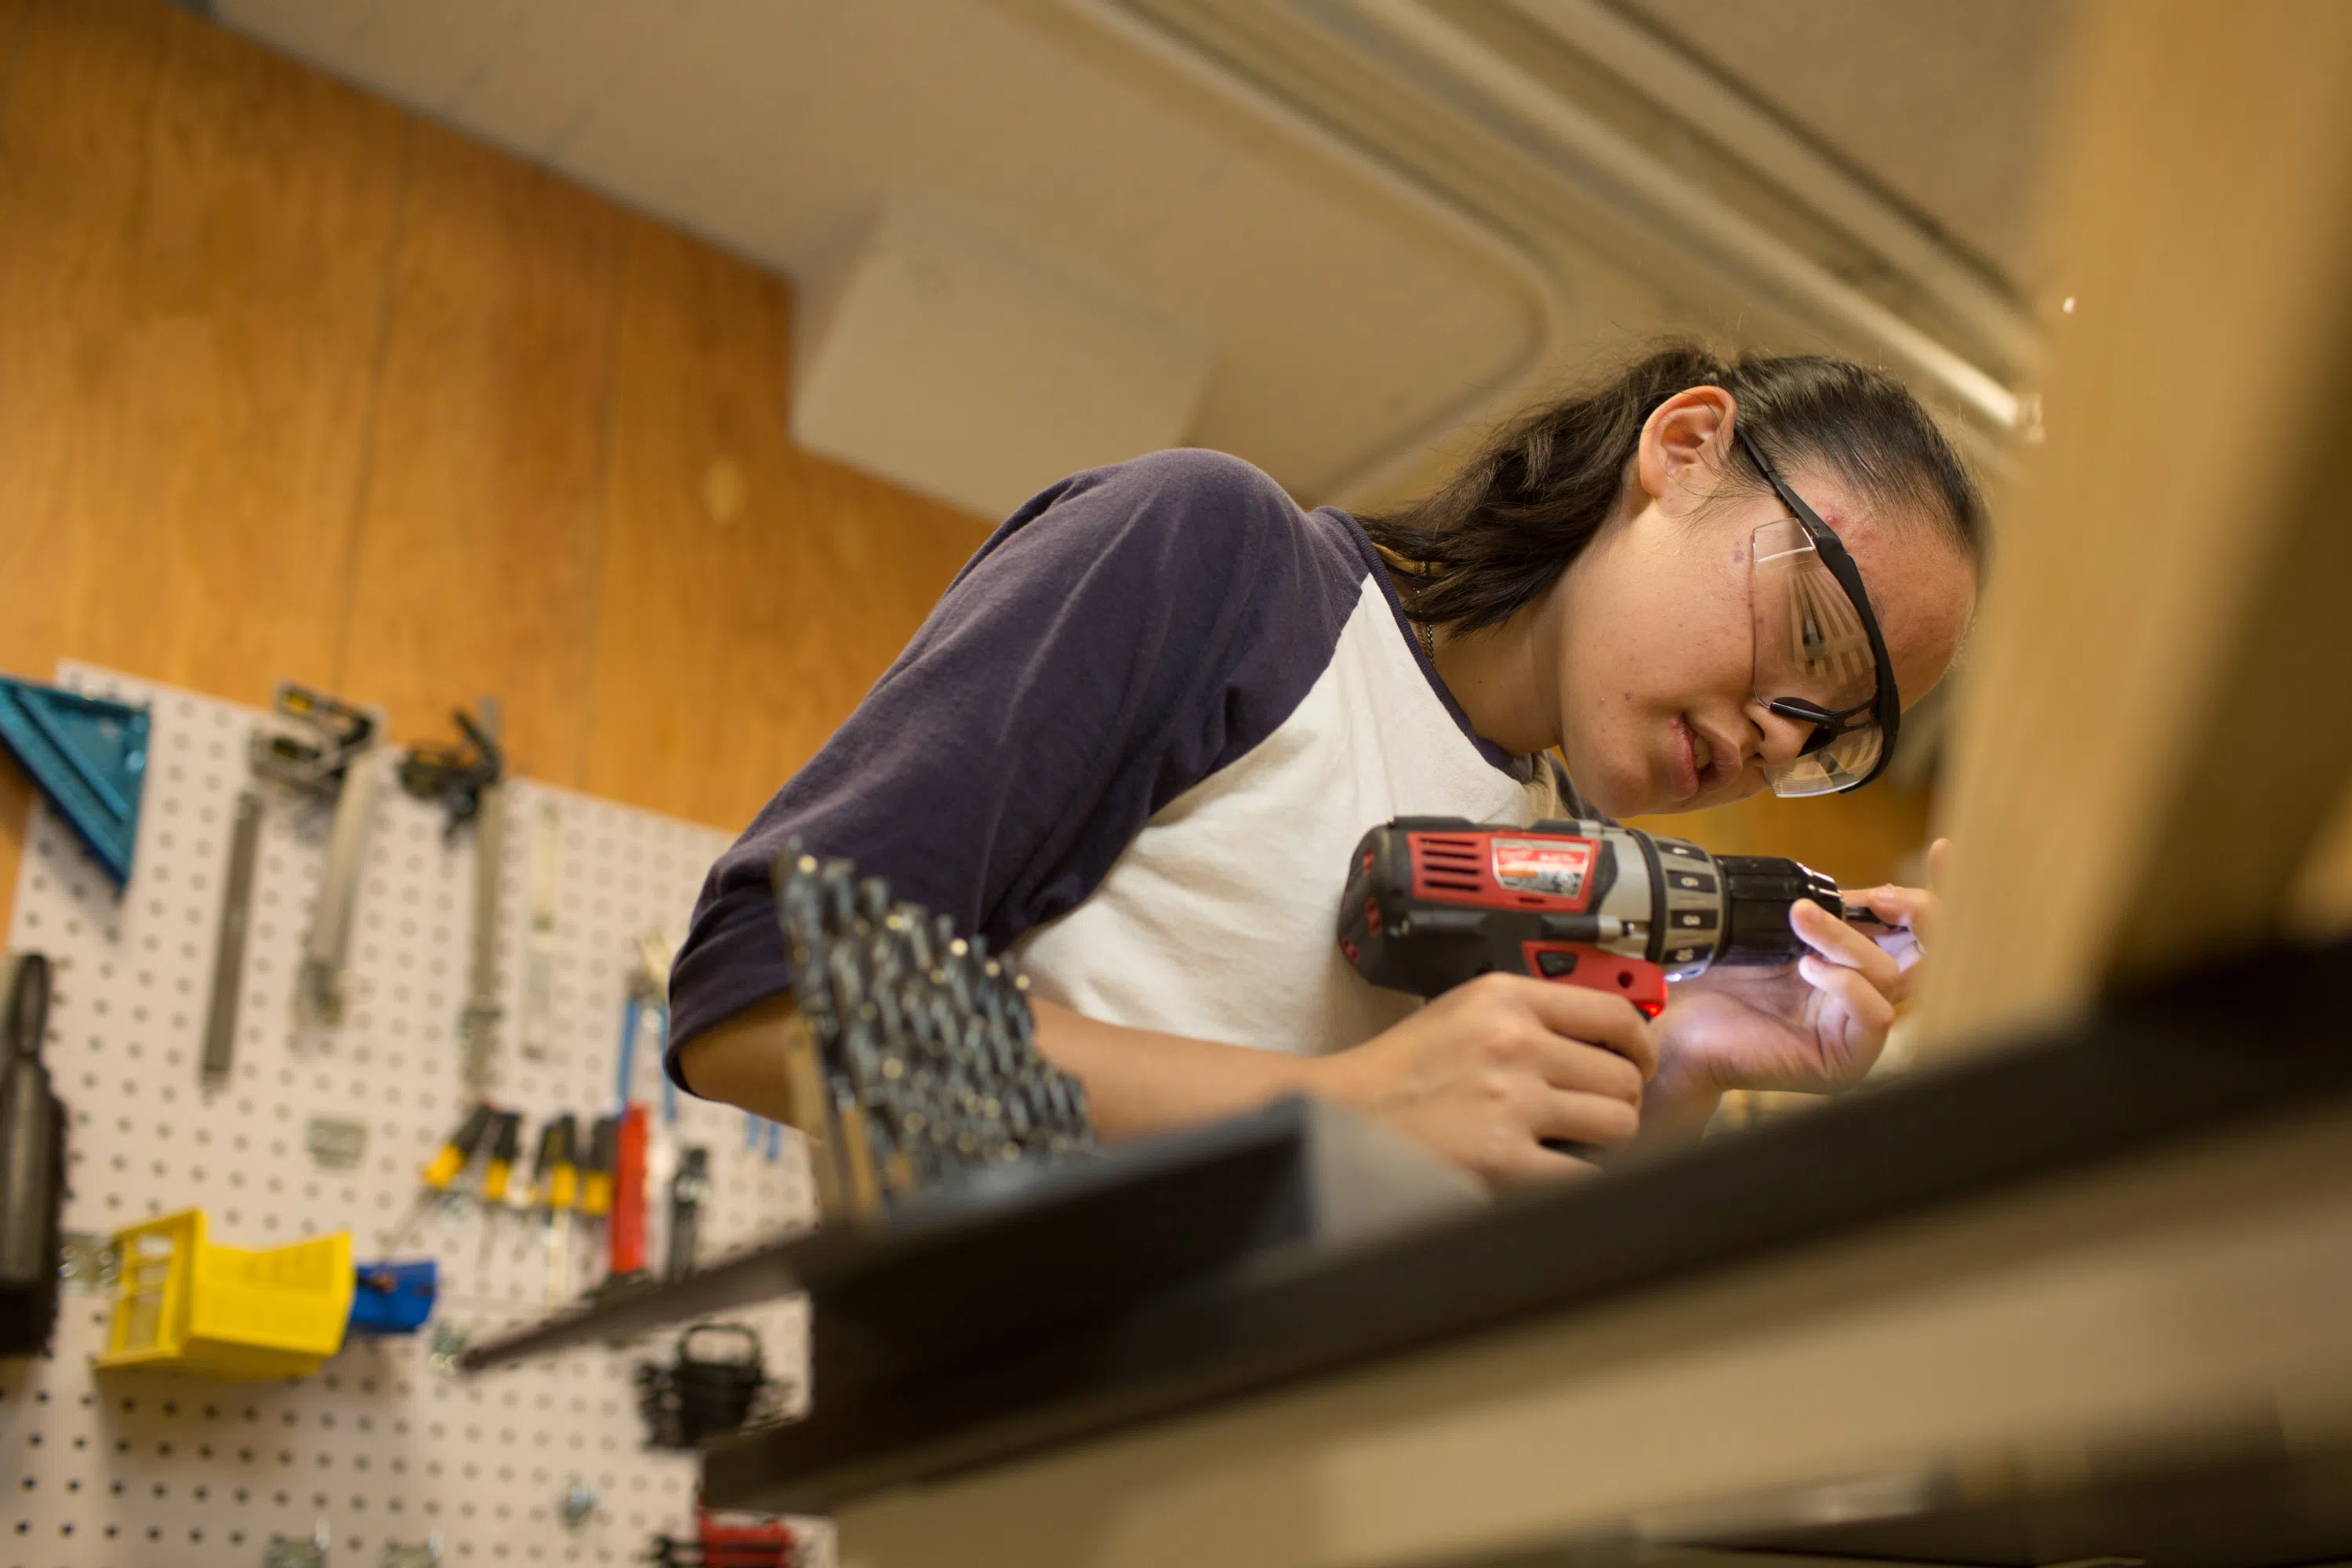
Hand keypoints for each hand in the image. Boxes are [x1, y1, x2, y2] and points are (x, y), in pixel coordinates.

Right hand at [1308, 972, 1656, 1185]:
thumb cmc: (1399, 1072)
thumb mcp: (1461, 1013)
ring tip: (1573, 1144)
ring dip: (1605, 1142)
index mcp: (1504, 998)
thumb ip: (1529, 1014)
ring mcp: (1510, 1102)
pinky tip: (1556, 1175)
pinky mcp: (1504, 1160)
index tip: (1636, 1065)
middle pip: (1622, 1076)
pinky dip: (1583, 1181)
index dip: (1639, 1046)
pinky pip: (1587, 1175)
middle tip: (1594, 1115)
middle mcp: (1512, 1042)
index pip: (1613, 1014)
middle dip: (1617, 1101)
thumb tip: (1608, 1036)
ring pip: (1618, 1124)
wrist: (1342, 1115)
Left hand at [1650, 840, 1948, 1116]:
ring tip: (1801, 919)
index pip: (1913, 931)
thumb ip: (1813, 912)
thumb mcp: (1768, 933)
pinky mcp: (1846, 1061)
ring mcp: (1857, 1032)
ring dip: (1848, 939)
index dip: (1934, 892)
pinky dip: (1846, 984)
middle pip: (1930, 955)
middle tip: (1879, 896)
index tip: (1942, 851)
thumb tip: (1844, 888)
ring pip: (1892, 976)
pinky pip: (1876, 1016)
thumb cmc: (1716, 982)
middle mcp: (1864, 997)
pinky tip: (1808, 969)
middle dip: (1919, 914)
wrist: (1677, 1028)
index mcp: (1854, 965)